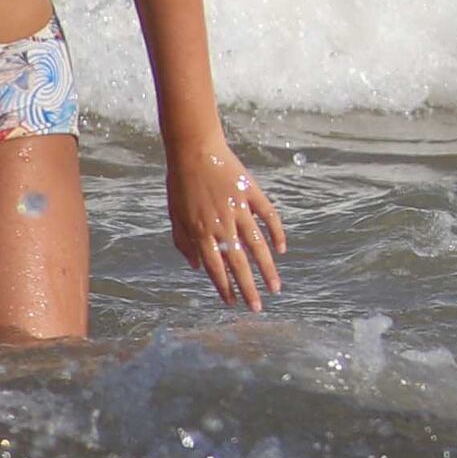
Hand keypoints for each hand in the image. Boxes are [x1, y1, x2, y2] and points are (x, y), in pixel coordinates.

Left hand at [167, 132, 285, 308]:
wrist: (194, 149)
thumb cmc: (180, 183)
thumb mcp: (175, 216)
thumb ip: (183, 242)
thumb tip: (195, 267)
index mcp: (200, 231)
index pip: (215, 268)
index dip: (224, 288)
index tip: (233, 304)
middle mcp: (222, 224)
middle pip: (238, 263)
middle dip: (249, 288)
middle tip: (258, 308)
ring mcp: (240, 209)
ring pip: (257, 245)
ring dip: (267, 269)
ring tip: (276, 287)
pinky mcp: (253, 194)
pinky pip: (268, 217)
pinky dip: (277, 234)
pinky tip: (282, 249)